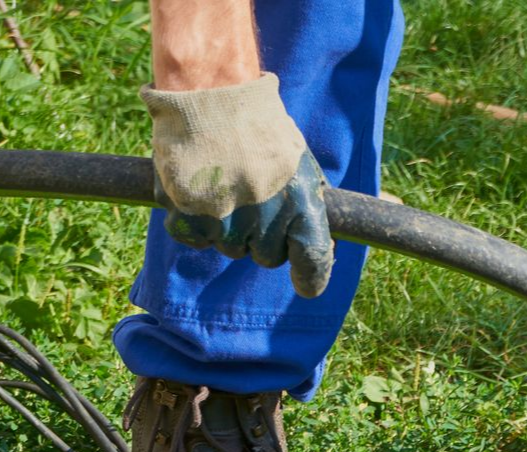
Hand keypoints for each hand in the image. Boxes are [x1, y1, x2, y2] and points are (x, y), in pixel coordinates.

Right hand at [141, 73, 332, 298]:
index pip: (311, 261)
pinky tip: (198, 188)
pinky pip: (196, 239)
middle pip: (266, 256)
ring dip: (228, 225)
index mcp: (299, 207)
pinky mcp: (188, 218)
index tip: (306, 283)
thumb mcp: (299, 162)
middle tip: (251, 195)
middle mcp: (264, 222)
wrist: (210, 94)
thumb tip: (339, 233)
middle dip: (261, 235)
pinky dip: (194, 221)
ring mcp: (224, 223)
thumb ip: (311, 204)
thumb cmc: (259, 127)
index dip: (310, 277)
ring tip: (223, 181)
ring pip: (229, 247)